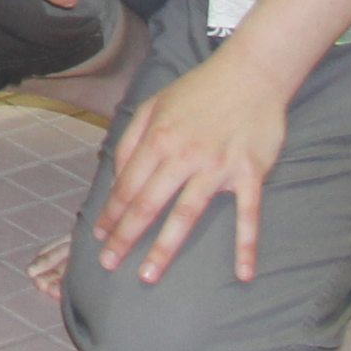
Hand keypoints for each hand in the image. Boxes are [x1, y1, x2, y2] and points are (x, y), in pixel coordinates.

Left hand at [93, 50, 291, 285]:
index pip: (127, 185)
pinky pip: (248, 216)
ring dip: (165, 248)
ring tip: (148, 276)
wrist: (250, 74)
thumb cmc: (198, 91)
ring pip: (186, 215)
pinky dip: (246, 245)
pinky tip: (244, 274)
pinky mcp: (250, 174)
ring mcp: (218, 167)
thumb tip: (116, 176)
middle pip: (148, 204)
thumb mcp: (153, 105)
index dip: (111, 213)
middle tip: (110, 265)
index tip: (100, 237)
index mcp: (158, 139)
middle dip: (126, 237)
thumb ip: (131, 140)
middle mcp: (184, 156)